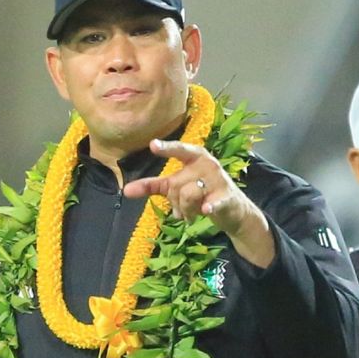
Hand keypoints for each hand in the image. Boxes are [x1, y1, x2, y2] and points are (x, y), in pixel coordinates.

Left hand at [123, 139, 273, 266]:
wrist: (233, 210)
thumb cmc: (202, 193)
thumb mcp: (176, 187)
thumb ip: (152, 186)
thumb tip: (126, 190)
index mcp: (195, 157)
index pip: (179, 150)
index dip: (167, 148)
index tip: (153, 145)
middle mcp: (207, 164)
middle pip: (176, 185)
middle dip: (175, 202)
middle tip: (184, 208)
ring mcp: (218, 180)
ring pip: (188, 196)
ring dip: (187, 211)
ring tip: (195, 212)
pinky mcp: (226, 197)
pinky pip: (212, 202)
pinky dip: (208, 206)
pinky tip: (207, 210)